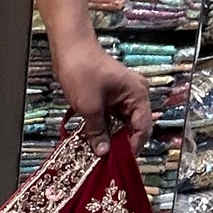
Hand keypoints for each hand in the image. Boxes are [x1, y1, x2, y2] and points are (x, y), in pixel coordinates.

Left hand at [52, 34, 153, 157]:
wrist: (69, 48)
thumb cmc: (82, 70)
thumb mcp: (89, 107)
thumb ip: (97, 132)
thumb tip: (102, 153)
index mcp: (137, 95)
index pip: (143, 128)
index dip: (132, 148)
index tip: (120, 164)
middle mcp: (134, 96)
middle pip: (133, 128)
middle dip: (120, 146)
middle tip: (107, 163)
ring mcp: (122, 97)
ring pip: (120, 126)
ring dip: (109, 139)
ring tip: (98, 155)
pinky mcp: (110, 99)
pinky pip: (111, 119)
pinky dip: (102, 130)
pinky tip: (93, 141)